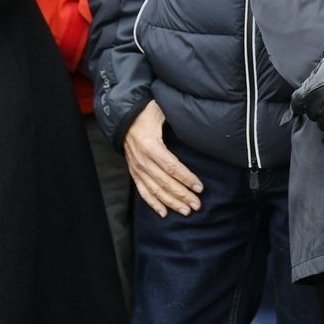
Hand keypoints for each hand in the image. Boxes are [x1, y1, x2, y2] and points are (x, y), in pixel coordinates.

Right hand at [123, 100, 202, 217]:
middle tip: (197, 204)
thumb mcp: (161, 111)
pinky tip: (164, 213)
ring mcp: (137, 169)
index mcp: (151, 146)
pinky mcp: (134, 173)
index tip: (199, 187)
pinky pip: (143, 191)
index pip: (172, 166)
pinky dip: (153, 203)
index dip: (186, 178)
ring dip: (171, 202)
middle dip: (182, 195)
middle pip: (165, 182)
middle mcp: (143, 161)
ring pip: (155, 190)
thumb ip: (177, 117)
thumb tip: (196, 121)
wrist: (124, 118)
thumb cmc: (146, 113)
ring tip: (186, 211)